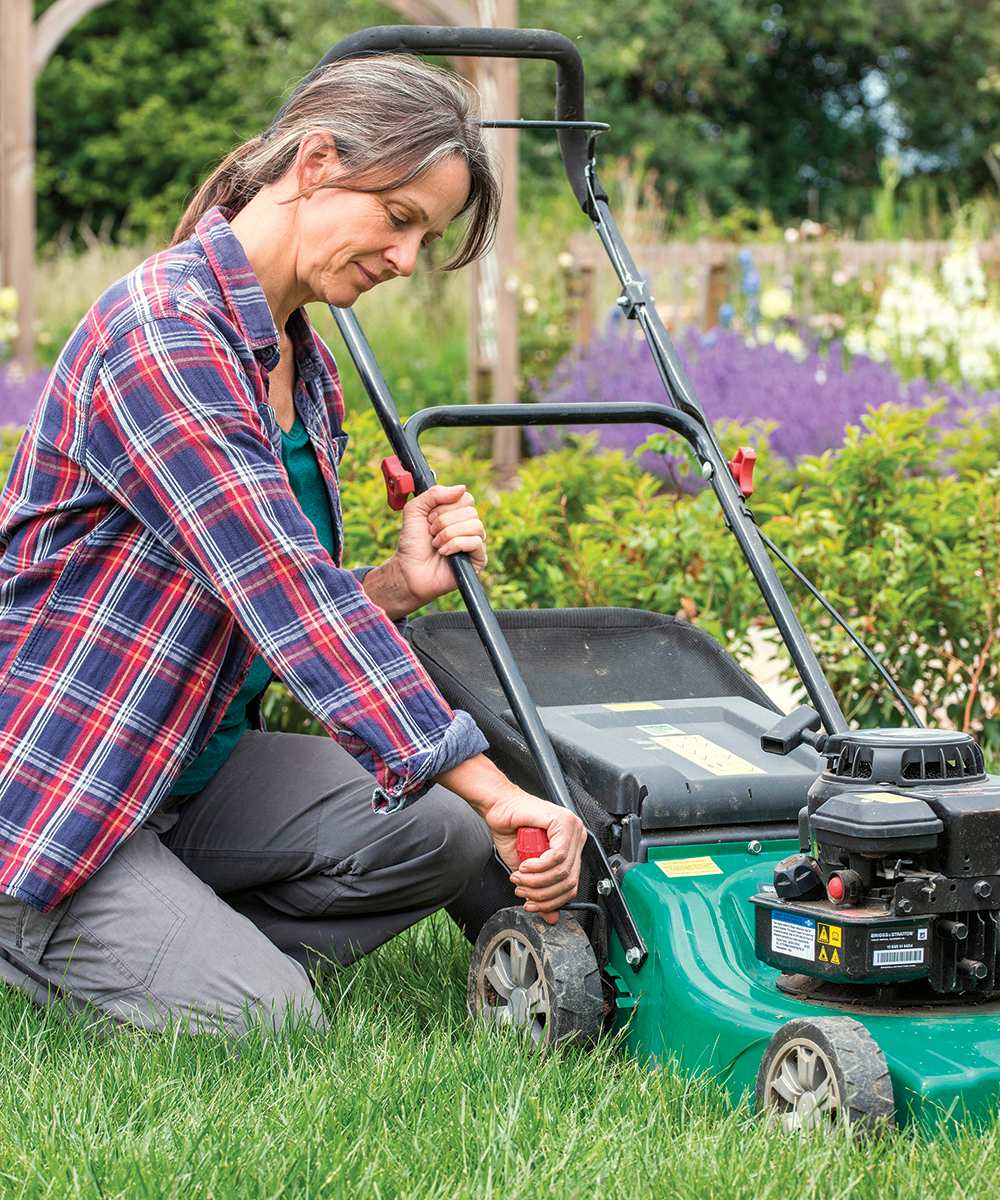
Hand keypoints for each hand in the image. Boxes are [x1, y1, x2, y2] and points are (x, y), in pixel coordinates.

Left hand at [362, 484, 486, 620]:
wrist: (408, 569)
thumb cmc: (412, 543)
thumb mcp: (415, 510)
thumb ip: (434, 493)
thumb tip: (462, 488)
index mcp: (457, 514)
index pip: (466, 498)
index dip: (446, 506)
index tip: (430, 517)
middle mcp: (468, 527)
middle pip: (471, 511)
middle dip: (444, 521)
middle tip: (431, 532)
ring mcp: (474, 543)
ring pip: (475, 526)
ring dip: (449, 534)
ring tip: (436, 544)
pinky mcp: (478, 560)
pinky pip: (476, 543)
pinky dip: (455, 545)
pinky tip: (443, 553)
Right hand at [436, 755, 586, 923]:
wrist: (498, 807)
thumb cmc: (512, 831)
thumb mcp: (528, 871)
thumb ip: (541, 891)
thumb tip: (552, 917)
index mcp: (572, 847)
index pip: (571, 884)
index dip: (551, 901)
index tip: (531, 903)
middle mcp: (577, 837)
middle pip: (569, 880)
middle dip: (542, 894)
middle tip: (522, 891)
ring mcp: (572, 828)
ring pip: (563, 870)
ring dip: (537, 881)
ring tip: (520, 878)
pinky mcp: (563, 822)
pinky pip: (558, 855)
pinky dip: (539, 866)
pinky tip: (525, 865)